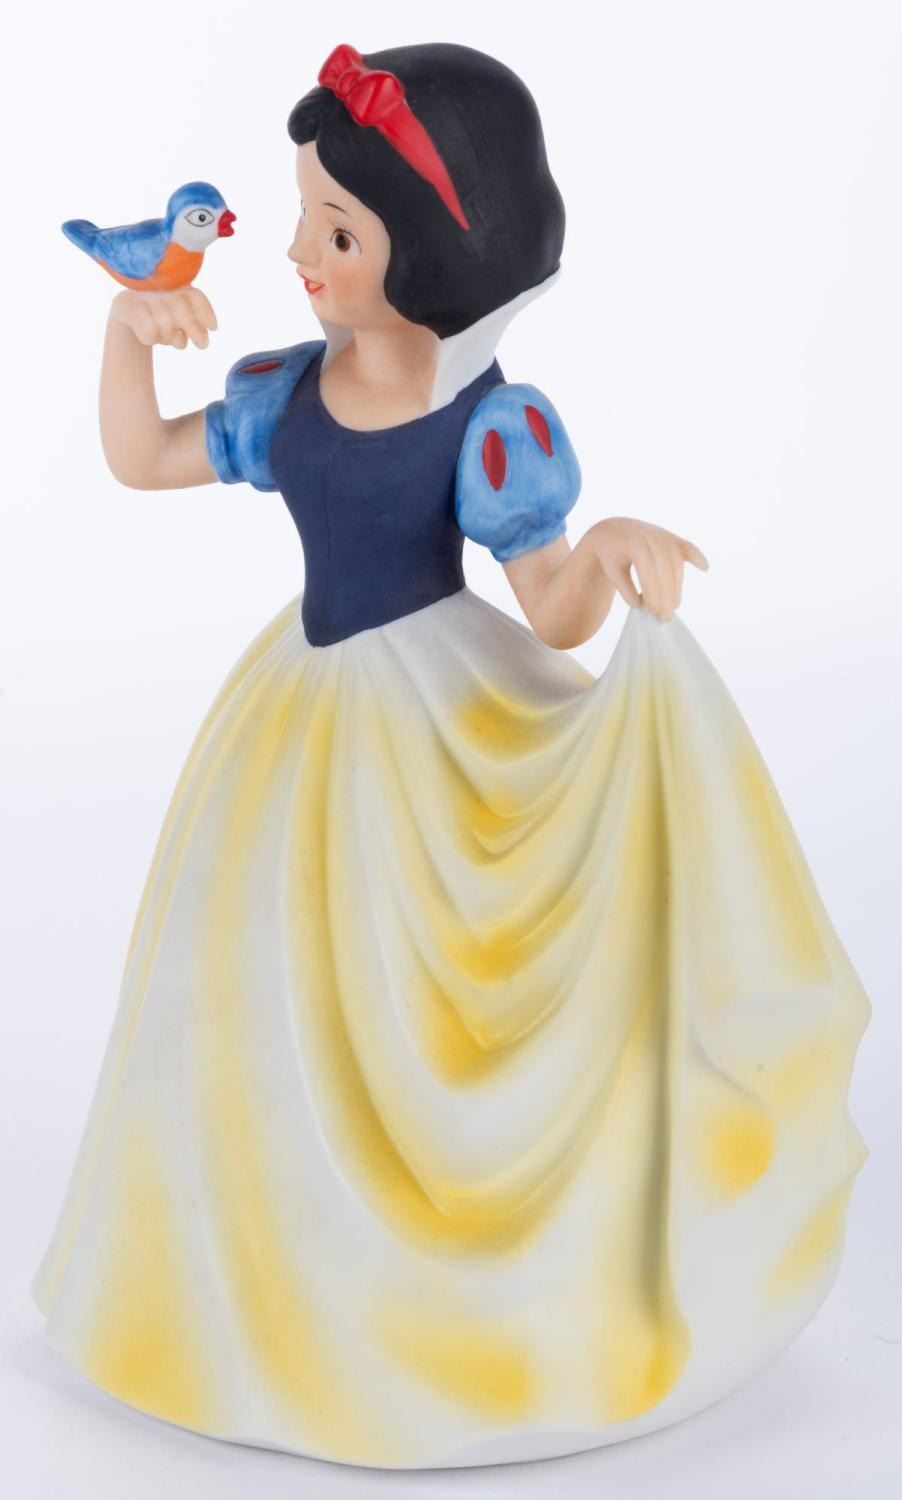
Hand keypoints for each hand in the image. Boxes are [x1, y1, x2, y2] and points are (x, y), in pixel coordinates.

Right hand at [109, 287, 217, 349]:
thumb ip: (194, 326)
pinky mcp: (126, 306)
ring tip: (164, 336)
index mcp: (174, 284)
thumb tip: (204, 339)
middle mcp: (159, 286)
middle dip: (194, 329)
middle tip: (203, 345)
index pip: (194, 296)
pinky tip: (148, 337)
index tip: (214, 328)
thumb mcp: (179, 320)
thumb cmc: (158, 317)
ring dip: (168, 338)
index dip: (205, 312)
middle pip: (182, 310)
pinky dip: (152, 339)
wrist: (126, 315)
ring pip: (166, 324)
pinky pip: (149, 331)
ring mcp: (141, 295)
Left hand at [589, 516, 708, 619]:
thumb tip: (638, 604)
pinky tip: (705, 568)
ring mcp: (664, 535)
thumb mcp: (612, 569)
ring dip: (677, 586)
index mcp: (634, 542)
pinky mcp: (672, 538)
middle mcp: (651, 535)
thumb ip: (623, 586)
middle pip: (664, 568)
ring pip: (676, 563)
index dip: (652, 591)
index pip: (647, 569)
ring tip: (674, 606)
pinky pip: (687, 547)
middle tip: (666, 616)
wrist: (616, 530)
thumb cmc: (612, 554)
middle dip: (667, 594)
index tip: (653, 610)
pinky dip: (697, 556)